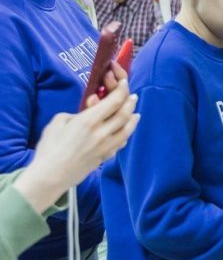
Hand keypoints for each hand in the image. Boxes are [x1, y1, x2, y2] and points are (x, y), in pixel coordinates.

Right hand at [17, 83, 139, 211]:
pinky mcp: (106, 157)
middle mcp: (102, 133)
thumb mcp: (59, 122)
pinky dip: (126, 134)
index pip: (114, 101)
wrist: (51, 175)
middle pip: (125, 114)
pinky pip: (121, 143)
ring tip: (135, 113)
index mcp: (89, 121)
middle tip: (133, 96)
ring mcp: (106, 147)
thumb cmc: (50, 147)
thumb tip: (89, 111)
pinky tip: (125, 132)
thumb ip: (78, 113)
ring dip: (133, 119)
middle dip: (130, 103)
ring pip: (128, 130)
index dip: (122, 90)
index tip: (125, 83)